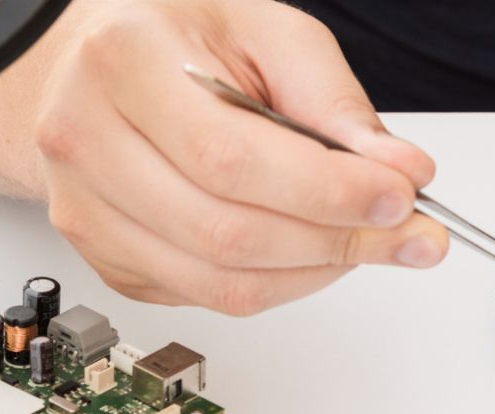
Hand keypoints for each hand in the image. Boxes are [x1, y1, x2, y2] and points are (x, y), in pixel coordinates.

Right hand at [0, 0, 446, 315]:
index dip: (329, 192)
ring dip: (317, 272)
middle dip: (339, 242)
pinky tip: (311, 251)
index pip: (234, 159)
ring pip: (222, 282)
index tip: (400, 197)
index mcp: (125, 64)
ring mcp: (87, 210)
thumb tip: (401, 171)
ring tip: (369, 242)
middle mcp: (87, 141)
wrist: (94, 64)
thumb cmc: (179, 37)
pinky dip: (281, 285)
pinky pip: (210, 299)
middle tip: (408, 232)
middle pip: (230, 233)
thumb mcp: (269, 34)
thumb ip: (337, 104)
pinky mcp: (108, 259)